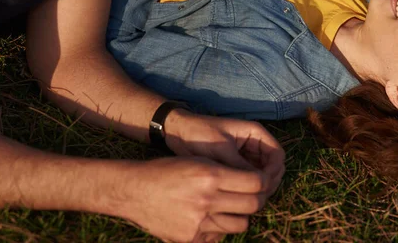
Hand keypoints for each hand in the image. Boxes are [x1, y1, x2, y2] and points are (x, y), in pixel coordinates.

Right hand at [114, 156, 268, 241]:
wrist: (134, 190)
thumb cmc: (168, 171)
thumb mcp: (198, 161)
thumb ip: (226, 173)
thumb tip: (254, 184)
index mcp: (210, 175)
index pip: (255, 182)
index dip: (263, 182)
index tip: (261, 182)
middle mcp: (207, 200)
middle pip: (253, 205)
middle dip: (257, 199)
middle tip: (251, 196)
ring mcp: (199, 222)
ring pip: (240, 224)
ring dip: (239, 216)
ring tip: (228, 207)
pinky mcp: (191, 239)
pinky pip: (219, 236)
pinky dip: (219, 228)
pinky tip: (208, 218)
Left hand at [164, 109, 284, 197]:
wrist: (177, 131)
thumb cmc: (198, 135)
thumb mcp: (221, 151)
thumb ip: (241, 167)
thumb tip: (258, 186)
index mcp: (254, 133)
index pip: (277, 154)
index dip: (274, 172)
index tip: (263, 186)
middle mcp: (254, 143)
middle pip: (273, 167)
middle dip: (268, 182)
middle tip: (255, 198)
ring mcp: (246, 154)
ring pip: (262, 175)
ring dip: (259, 187)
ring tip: (245, 200)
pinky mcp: (237, 164)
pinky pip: (249, 178)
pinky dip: (248, 187)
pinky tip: (238, 197)